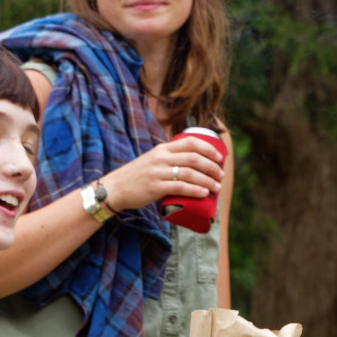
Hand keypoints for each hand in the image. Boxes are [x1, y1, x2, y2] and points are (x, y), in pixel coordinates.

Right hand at [101, 136, 224, 212]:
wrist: (115, 188)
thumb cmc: (137, 176)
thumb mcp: (153, 159)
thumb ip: (169, 158)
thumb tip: (193, 163)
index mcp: (163, 148)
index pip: (191, 143)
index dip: (209, 149)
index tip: (220, 158)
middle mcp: (161, 157)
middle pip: (194, 158)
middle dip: (212, 167)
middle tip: (221, 175)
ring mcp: (158, 172)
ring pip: (190, 173)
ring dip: (207, 180)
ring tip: (216, 187)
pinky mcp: (155, 187)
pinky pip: (180, 187)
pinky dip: (195, 190)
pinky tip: (204, 193)